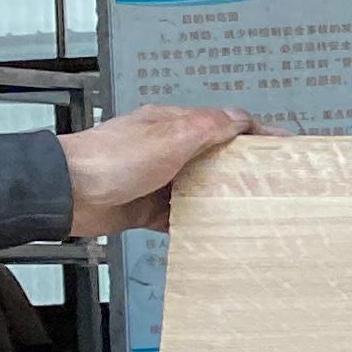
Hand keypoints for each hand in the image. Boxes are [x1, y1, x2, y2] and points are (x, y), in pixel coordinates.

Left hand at [60, 104, 260, 233]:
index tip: (285, 148)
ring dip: (219, 199)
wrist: (66, 193)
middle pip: (214, 158)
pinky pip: (178, 216)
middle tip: (273, 185)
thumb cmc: (114, 159)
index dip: (256, 134)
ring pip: (198, 188)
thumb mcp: (171, 136)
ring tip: (251, 213)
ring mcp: (156, 180)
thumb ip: (209, 126)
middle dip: (242, 169)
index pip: (225, 123)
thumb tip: (242, 118)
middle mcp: (167, 149)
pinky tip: (212, 233)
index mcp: (174, 125)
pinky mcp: (144, 208)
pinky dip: (194, 223)